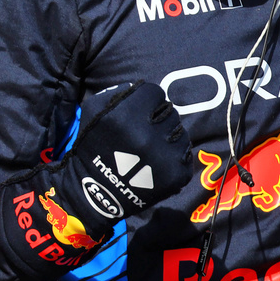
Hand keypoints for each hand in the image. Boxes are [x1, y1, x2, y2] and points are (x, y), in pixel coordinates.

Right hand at [68, 82, 192, 219]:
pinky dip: (174, 155)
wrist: (97, 193)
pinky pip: (185, 152)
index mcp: (126, 117)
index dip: (146, 101)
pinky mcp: (176, 175)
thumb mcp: (93, 110)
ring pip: (180, 131)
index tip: (138, 112)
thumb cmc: (94, 146)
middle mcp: (148, 137)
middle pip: (170, 111)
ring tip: (151, 147)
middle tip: (144, 131)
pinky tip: (158, 162)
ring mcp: (164, 158)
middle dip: (158, 118)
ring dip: (167, 136)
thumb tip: (139, 87)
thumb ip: (117, 92)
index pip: (155, 93)